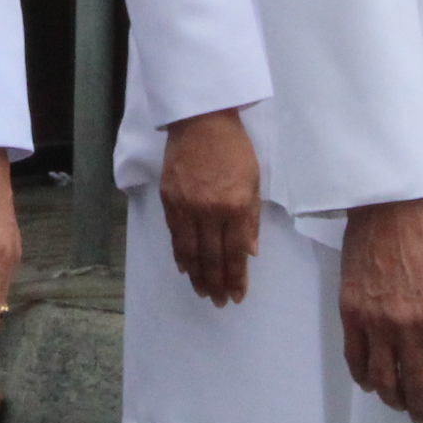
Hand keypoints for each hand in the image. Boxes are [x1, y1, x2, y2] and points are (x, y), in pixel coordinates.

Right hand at [158, 108, 261, 305]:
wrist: (201, 120)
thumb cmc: (234, 148)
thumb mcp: (254, 181)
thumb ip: (251, 219)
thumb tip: (249, 252)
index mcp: (235, 207)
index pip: (235, 253)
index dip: (236, 278)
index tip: (237, 296)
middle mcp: (209, 211)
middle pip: (211, 257)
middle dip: (216, 283)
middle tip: (218, 302)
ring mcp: (186, 206)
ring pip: (190, 251)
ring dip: (197, 275)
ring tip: (202, 292)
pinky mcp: (169, 199)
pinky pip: (174, 234)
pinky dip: (179, 254)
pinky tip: (185, 268)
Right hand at [340, 194, 422, 422]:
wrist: (392, 207)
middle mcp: (409, 326)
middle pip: (415, 387)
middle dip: (422, 411)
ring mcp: (377, 320)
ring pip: (383, 380)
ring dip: (393, 400)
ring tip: (400, 405)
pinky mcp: (351, 311)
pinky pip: (355, 358)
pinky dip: (364, 378)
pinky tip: (372, 383)